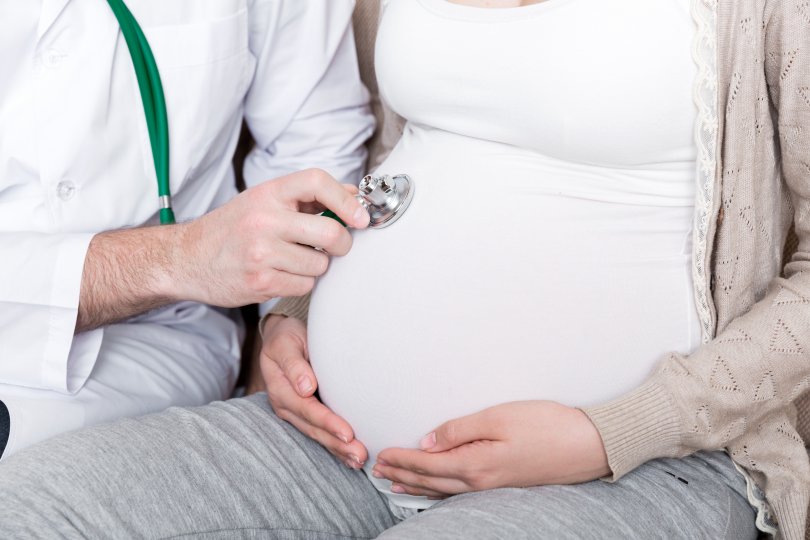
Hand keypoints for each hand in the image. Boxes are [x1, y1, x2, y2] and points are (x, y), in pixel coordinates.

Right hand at [174, 169, 369, 306]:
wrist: (187, 258)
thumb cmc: (232, 228)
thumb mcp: (264, 200)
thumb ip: (307, 197)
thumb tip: (353, 196)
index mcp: (268, 193)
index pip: (317, 182)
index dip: (346, 200)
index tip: (361, 217)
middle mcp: (264, 220)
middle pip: (330, 232)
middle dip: (341, 243)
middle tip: (334, 245)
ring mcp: (261, 252)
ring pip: (321, 264)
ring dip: (316, 266)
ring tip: (294, 260)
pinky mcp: (260, 282)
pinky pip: (305, 285)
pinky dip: (301, 283)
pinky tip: (282, 274)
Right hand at [260, 314, 367, 468]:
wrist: (283, 337)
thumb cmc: (287, 337)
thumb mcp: (285, 344)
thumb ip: (294, 364)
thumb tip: (305, 387)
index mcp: (281, 389)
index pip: (307, 409)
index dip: (327, 422)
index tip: (347, 433)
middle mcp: (287, 406)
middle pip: (313, 429)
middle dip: (337, 444)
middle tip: (360, 455)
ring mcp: (296, 413)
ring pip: (318, 436)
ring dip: (339, 450)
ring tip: (360, 460)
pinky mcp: (307, 415)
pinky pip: (322, 433)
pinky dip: (337, 446)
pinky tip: (352, 457)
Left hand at [373, 401, 609, 497]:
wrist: (589, 445)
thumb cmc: (547, 426)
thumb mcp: (498, 417)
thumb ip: (459, 430)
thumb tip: (428, 441)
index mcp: (476, 465)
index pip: (427, 465)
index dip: (401, 460)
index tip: (381, 455)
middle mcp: (481, 482)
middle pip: (431, 481)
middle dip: (403, 475)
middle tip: (378, 470)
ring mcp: (494, 487)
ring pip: (445, 490)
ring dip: (418, 485)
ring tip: (397, 484)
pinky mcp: (504, 484)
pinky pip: (462, 491)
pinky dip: (441, 489)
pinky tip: (438, 488)